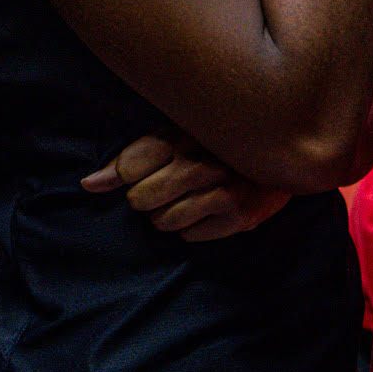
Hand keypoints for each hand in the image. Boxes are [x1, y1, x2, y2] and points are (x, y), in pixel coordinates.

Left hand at [81, 129, 291, 241]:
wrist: (285, 153)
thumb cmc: (216, 146)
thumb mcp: (173, 139)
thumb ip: (128, 160)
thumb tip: (87, 185)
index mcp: (183, 135)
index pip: (128, 167)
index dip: (128, 176)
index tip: (145, 171)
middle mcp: (203, 164)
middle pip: (142, 199)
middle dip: (146, 200)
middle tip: (167, 190)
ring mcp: (225, 191)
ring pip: (164, 221)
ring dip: (168, 217)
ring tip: (187, 201)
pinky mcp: (242, 216)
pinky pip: (191, 236)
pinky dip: (192, 229)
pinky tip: (207, 212)